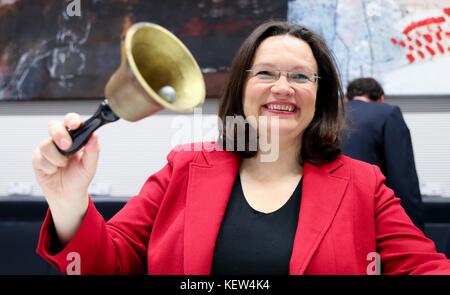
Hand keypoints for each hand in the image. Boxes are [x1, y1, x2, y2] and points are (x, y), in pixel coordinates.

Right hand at [32, 113, 99, 242]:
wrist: (68, 194)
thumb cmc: (79, 178)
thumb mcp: (90, 165)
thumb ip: (93, 150)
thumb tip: (95, 135)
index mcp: (75, 137)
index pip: (71, 121)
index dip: (71, 120)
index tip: (75, 125)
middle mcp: (60, 140)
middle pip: (53, 126)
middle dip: (59, 134)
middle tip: (67, 146)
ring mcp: (48, 148)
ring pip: (46, 144)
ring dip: (57, 158)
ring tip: (63, 166)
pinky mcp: (38, 158)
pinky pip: (40, 158)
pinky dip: (49, 167)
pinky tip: (54, 171)